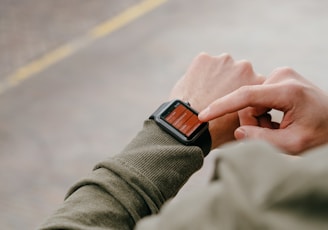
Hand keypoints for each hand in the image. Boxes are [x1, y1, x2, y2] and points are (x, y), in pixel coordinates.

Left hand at [169, 53, 263, 148]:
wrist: (191, 126)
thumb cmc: (218, 131)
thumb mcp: (245, 124)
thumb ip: (252, 112)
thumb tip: (251, 113)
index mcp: (259, 83)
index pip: (253, 83)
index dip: (242, 94)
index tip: (233, 103)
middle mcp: (245, 67)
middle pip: (238, 72)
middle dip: (230, 82)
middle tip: (218, 98)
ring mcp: (223, 60)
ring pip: (220, 67)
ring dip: (216, 77)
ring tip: (205, 95)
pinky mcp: (204, 58)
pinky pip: (203, 65)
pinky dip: (199, 74)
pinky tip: (194, 89)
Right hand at [199, 67, 327, 153]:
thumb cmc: (321, 135)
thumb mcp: (293, 145)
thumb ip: (262, 140)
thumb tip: (237, 131)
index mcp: (288, 91)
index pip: (246, 96)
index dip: (221, 107)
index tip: (202, 116)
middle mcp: (282, 76)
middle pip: (247, 102)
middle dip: (252, 122)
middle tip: (271, 135)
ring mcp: (280, 75)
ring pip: (250, 101)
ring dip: (258, 119)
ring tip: (277, 128)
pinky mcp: (279, 78)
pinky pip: (257, 97)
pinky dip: (262, 113)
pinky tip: (276, 120)